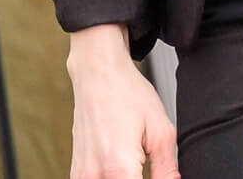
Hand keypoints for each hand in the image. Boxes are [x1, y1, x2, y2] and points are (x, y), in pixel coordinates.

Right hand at [66, 26, 179, 178]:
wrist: (98, 74)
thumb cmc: (127, 94)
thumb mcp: (160, 129)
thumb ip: (167, 168)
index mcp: (119, 168)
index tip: (160, 175)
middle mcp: (95, 176)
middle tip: (147, 164)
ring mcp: (81, 176)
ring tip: (136, 166)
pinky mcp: (75, 173)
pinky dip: (110, 178)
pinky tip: (121, 168)